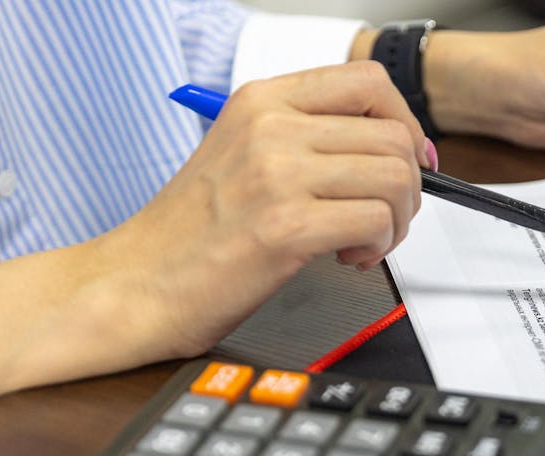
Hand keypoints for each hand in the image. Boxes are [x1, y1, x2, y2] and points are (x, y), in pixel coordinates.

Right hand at [0, 62, 434, 404]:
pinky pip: (376, 221)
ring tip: (362, 241)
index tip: (408, 159)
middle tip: (383, 217)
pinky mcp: (286, 227)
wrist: (136, 283)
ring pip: (396, 178)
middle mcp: (271, 127)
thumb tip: (393, 147)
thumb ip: (308, 139)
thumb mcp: (245, 155)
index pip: (368, 82)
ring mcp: (277, 174)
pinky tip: (348, 257)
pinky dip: (379, 245)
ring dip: (397, 220)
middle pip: (393, 136)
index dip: (405, 123)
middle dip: (407, 185)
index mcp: (262, 100)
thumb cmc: (193, 231)